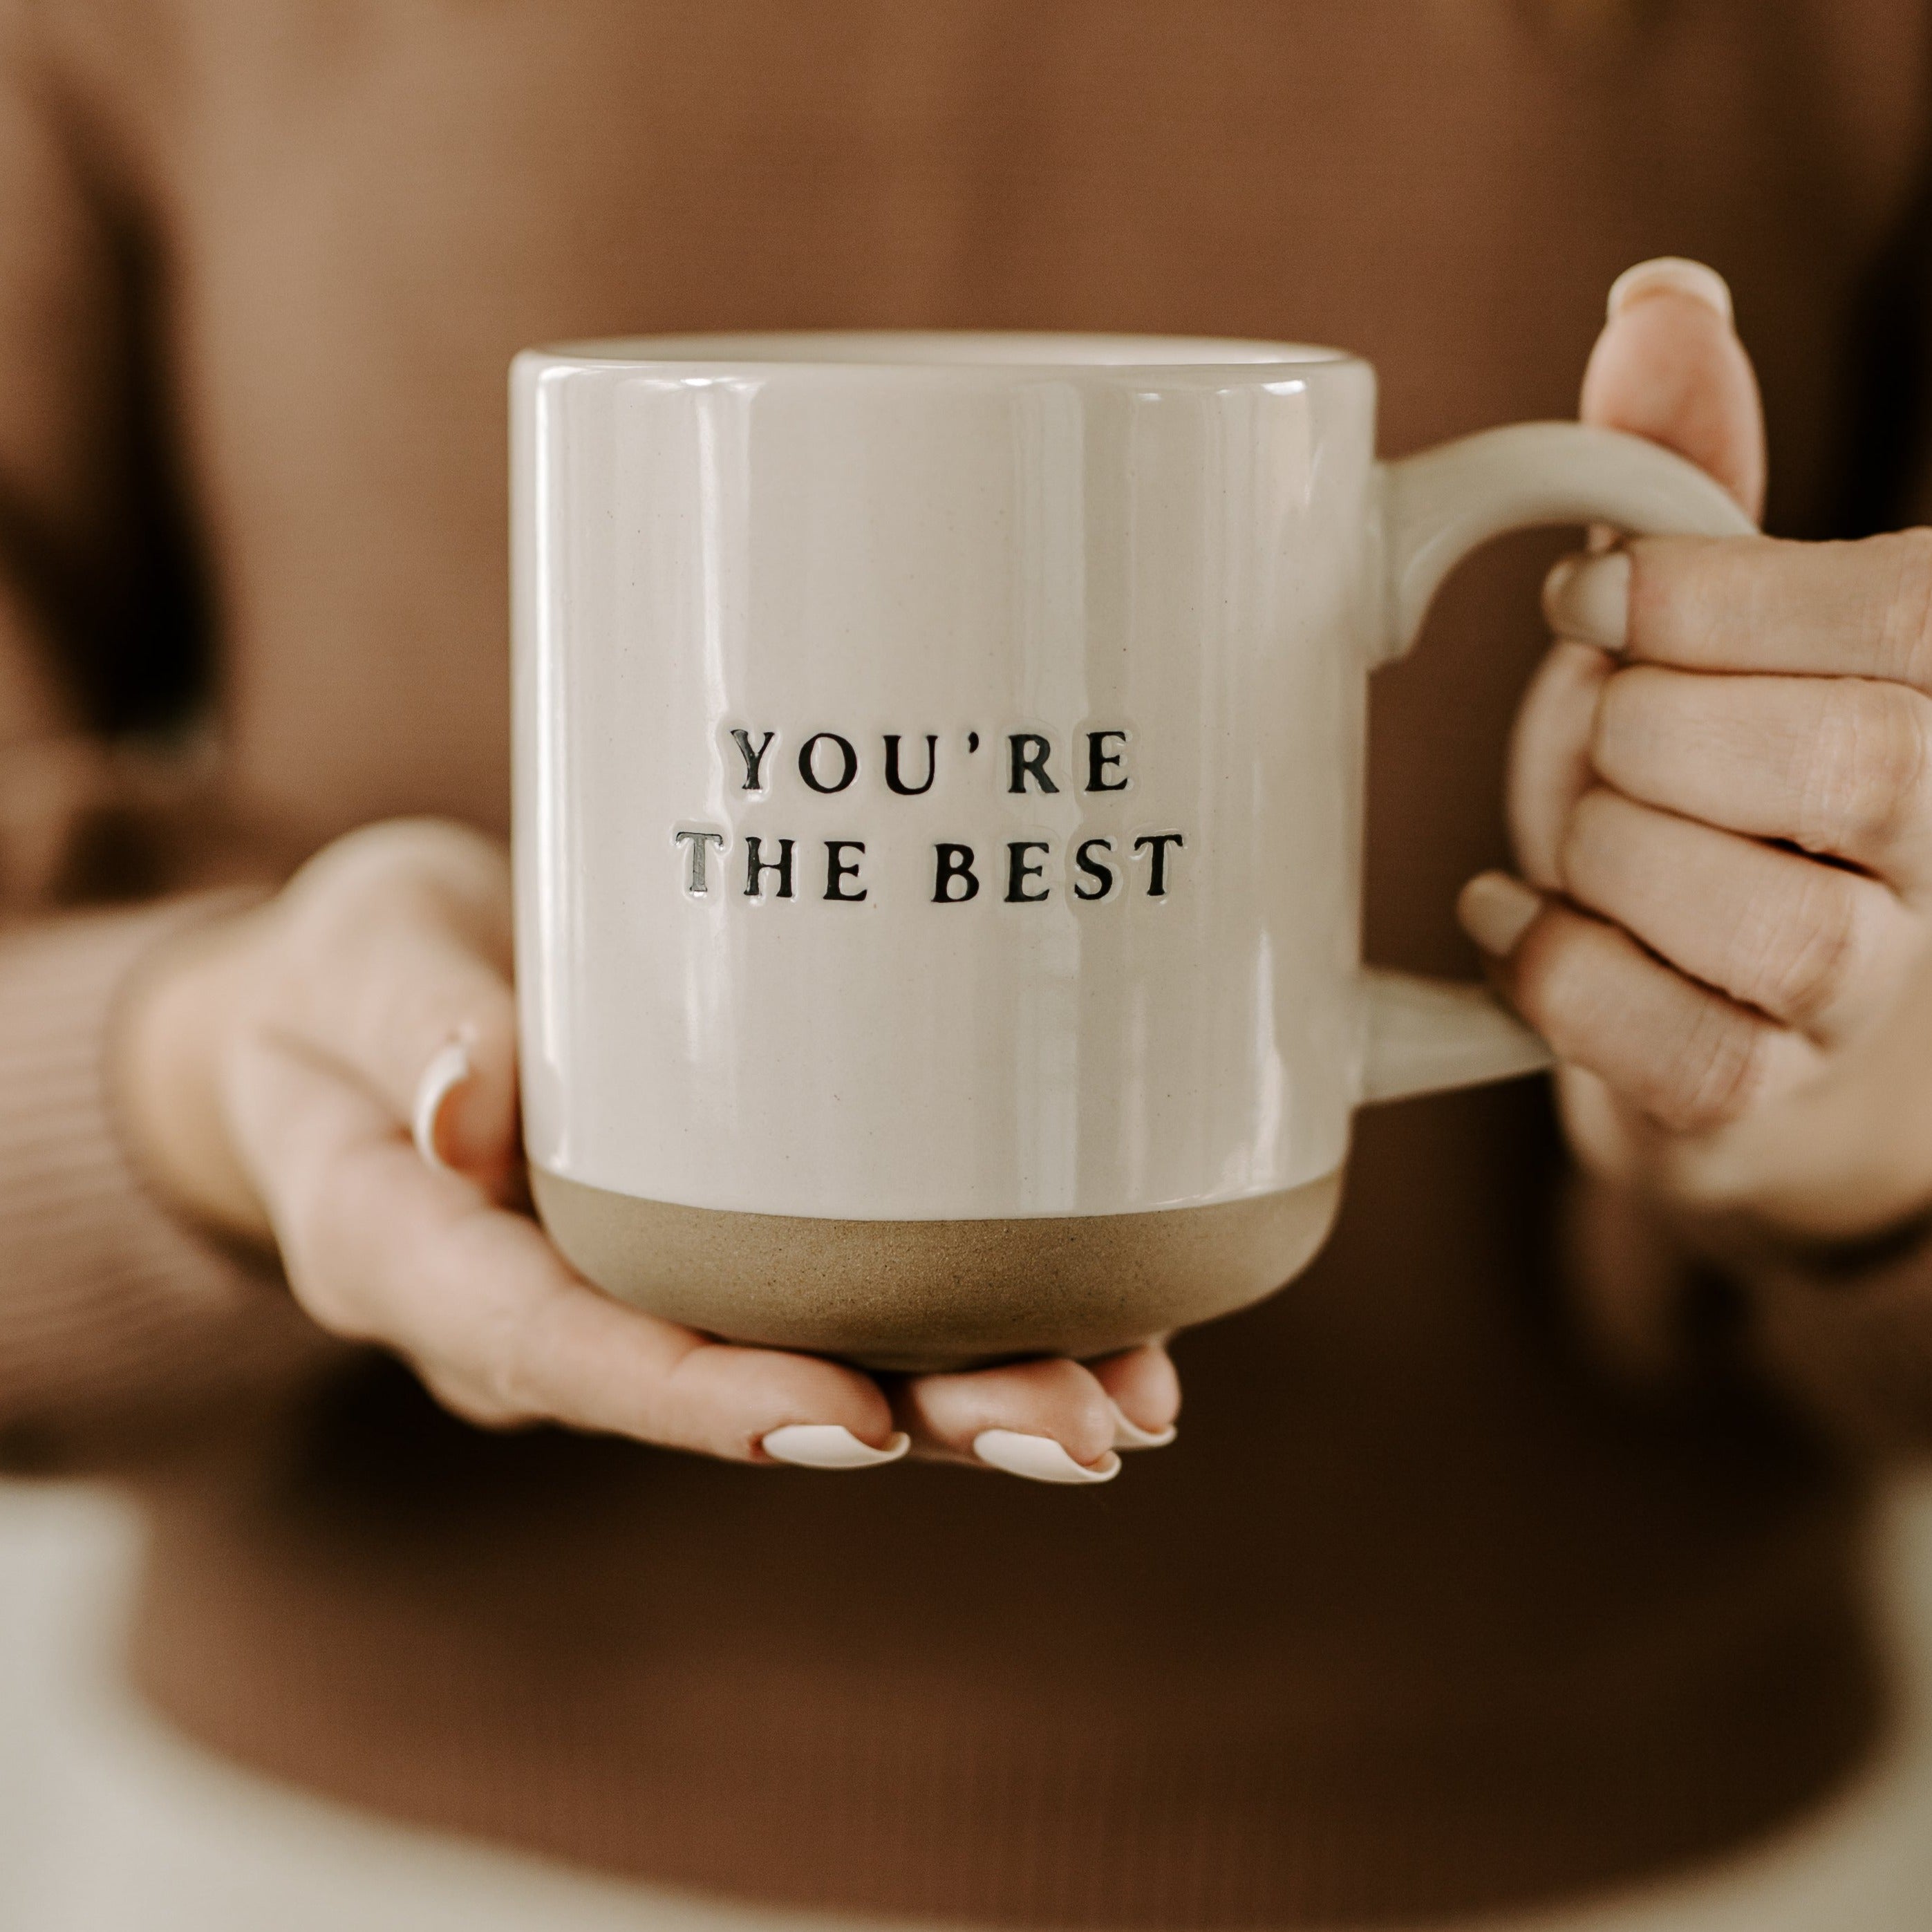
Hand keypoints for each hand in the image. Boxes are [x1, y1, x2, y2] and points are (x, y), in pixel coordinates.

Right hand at [117, 819, 1177, 1478]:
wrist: (366, 1020)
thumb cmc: (351, 984)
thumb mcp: (357, 960)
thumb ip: (406, 1020)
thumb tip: (472, 1110)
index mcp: (427, 1265)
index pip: (563, 1352)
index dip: (704, 1400)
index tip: (847, 1424)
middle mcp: (555, 1317)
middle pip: (734, 1394)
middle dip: (911, 1423)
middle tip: (1071, 1431)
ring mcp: (648, 1295)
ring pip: (817, 1371)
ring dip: (975, 1398)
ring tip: (1131, 1404)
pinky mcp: (724, 1250)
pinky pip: (846, 1309)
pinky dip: (976, 1325)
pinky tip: (1114, 1338)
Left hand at [1460, 259, 1931, 1245]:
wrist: (1743, 1018)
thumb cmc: (1712, 788)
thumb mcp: (1703, 627)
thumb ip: (1688, 478)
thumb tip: (1661, 295)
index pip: (1895, 610)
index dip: (1708, 598)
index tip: (1586, 602)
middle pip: (1846, 762)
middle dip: (1657, 734)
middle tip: (1593, 729)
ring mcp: (1872, 994)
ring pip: (1781, 928)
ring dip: (1613, 862)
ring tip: (1565, 839)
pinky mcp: (1764, 1098)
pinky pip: (1686, 1049)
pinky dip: (1562, 978)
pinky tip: (1510, 924)